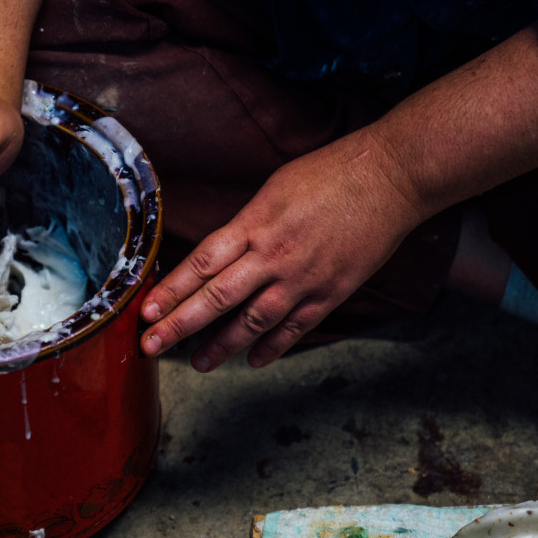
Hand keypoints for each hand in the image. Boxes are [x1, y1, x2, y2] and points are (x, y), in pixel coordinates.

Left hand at [139, 134, 422, 370]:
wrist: (391, 177)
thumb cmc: (331, 174)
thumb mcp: (274, 189)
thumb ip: (245, 225)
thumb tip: (218, 254)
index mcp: (255, 224)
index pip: (202, 263)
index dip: (172, 290)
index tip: (146, 310)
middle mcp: (274, 255)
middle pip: (217, 298)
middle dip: (179, 325)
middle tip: (151, 345)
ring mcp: (303, 278)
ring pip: (252, 321)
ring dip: (221, 345)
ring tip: (197, 363)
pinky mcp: (331, 293)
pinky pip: (295, 328)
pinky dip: (272, 347)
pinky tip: (252, 360)